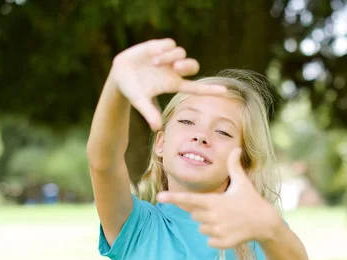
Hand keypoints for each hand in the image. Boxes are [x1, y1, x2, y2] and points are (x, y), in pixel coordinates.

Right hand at [110, 38, 226, 130]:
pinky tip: (152, 55)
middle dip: (187, 65)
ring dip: (169, 57)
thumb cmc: (133, 92)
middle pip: (192, 66)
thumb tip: (156, 128)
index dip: (210, 89)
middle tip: (176, 67)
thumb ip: (149, 113)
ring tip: (153, 63)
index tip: (226, 90)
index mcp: (173, 84)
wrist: (120, 75)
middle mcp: (174, 71)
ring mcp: (168, 58)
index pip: (196, 88)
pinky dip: (163, 49)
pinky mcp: (159, 46)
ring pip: (180, 52)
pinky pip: (169, 44)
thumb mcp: (140, 102)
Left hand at [156, 148, 281, 248]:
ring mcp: (218, 231)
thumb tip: (236, 148)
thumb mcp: (242, 183)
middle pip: (194, 215)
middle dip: (203, 212)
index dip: (173, 198)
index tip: (159, 197)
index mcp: (214, 201)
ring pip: (201, 228)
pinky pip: (209, 240)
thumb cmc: (252, 200)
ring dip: (210, 225)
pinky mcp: (222, 243)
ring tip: (227, 220)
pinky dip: (217, 237)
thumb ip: (234, 167)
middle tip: (220, 209)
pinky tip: (230, 231)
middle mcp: (213, 217)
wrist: (266, 223)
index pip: (189, 200)